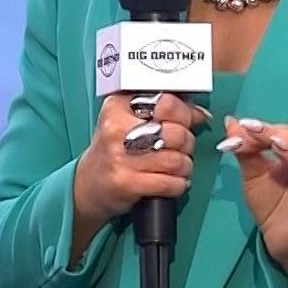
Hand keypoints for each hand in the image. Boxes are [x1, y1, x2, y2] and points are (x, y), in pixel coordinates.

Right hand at [74, 92, 211, 221]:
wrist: (89, 183)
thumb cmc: (114, 149)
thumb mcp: (130, 121)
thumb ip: (165, 113)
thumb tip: (199, 114)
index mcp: (118, 107)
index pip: (167, 103)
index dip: (184, 114)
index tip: (184, 122)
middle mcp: (117, 129)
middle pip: (177, 133)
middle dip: (186, 144)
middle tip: (179, 148)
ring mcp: (121, 157)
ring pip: (177, 160)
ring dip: (184, 167)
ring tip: (176, 167)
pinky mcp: (127, 182)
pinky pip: (170, 183)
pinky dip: (178, 184)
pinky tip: (172, 182)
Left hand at [217, 118, 287, 274]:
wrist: (277, 238)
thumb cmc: (270, 201)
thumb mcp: (253, 173)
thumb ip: (245, 149)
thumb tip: (231, 122)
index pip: (286, 134)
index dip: (266, 128)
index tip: (244, 124)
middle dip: (277, 136)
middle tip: (253, 132)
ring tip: (276, 145)